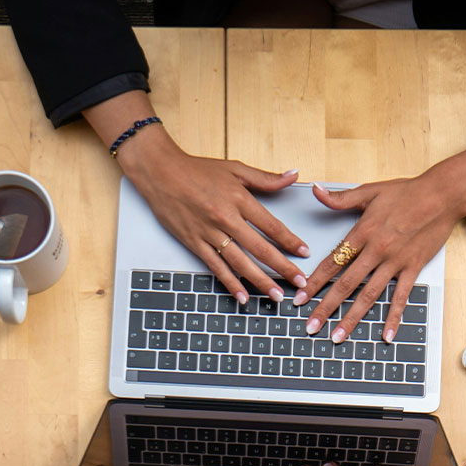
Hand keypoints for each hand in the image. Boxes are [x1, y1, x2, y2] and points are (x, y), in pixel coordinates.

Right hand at [118, 129, 309, 303]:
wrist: (160, 172)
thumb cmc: (197, 169)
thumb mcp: (235, 168)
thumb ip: (266, 177)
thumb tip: (293, 175)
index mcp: (239, 199)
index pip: (271, 225)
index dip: (290, 241)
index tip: (304, 253)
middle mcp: (226, 218)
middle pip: (260, 249)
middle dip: (283, 268)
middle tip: (299, 282)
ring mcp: (209, 233)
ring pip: (240, 263)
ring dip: (260, 281)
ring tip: (276, 295)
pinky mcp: (194, 243)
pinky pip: (216, 267)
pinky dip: (230, 283)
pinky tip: (242, 296)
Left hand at [294, 173, 461, 345]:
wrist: (442, 195)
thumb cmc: (408, 192)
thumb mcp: (370, 191)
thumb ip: (341, 198)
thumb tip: (316, 191)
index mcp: (362, 232)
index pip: (332, 262)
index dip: (314, 283)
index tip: (301, 299)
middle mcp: (376, 250)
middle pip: (345, 285)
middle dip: (326, 308)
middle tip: (311, 327)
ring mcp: (395, 262)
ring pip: (368, 295)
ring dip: (351, 318)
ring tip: (337, 336)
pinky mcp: (412, 268)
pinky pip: (401, 297)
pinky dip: (393, 318)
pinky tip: (385, 335)